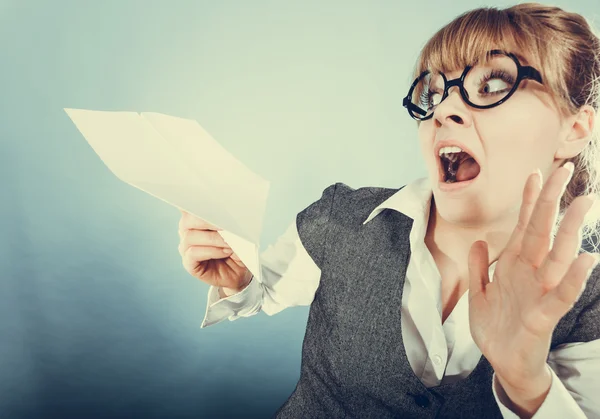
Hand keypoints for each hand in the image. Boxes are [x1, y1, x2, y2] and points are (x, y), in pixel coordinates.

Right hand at [178, 209, 251, 292]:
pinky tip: (225, 252)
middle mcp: (187, 231)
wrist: (239, 271)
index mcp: (196, 218)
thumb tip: (229, 218)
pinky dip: (212, 251)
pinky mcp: (188, 263)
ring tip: (230, 243)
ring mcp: (185, 247)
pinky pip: (194, 253)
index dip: (195, 201)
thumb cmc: (236, 248)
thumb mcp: (237, 233)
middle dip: (208, 221)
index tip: (210, 199)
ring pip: (191, 237)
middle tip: (226, 225)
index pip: (189, 205)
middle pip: (187, 220)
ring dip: (214, 239)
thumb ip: (230, 223)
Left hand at [467, 162, 598, 389]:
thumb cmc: (495, 328)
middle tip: (563, 171)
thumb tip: (480, 241)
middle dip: (550, 202)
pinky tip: (587, 259)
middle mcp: (530, 274)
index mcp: (514, 266)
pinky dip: (574, 278)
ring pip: (557, 256)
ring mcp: (539, 293)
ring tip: (582, 202)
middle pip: (543, 232)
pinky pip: (561, 295)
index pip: (524, 226)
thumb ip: (478, 267)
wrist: (502, 363)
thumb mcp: (479, 293)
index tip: (535, 173)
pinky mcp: (543, 316)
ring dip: (569, 230)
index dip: (529, 201)